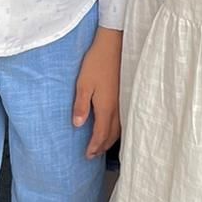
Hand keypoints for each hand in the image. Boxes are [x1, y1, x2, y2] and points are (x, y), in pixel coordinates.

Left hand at [72, 27, 122, 157]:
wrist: (113, 45)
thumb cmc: (96, 63)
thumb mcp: (83, 84)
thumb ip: (81, 105)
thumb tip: (77, 125)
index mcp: (105, 107)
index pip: (100, 134)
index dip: (94, 146)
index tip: (87, 155)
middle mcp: (116, 107)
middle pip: (111, 134)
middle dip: (102, 146)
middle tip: (93, 154)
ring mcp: (123, 101)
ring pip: (119, 128)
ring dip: (110, 140)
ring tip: (102, 145)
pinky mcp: (125, 94)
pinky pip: (123, 119)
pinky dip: (117, 129)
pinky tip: (113, 127)